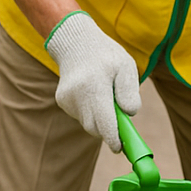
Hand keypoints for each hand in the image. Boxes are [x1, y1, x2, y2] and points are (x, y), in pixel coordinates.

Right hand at [45, 11, 141, 152]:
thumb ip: (129, 91)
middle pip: (94, 127)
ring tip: (105, 96)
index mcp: (94, 86)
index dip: (114, 139)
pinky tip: (92, 93)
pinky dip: (90, 111)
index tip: (121, 147)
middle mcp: (77, 95)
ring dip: (100, 119)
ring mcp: (66, 99)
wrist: (76, 42)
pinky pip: (81, 115)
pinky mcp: (62, 101)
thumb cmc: (106, 55)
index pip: (103, 122)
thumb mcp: (126, 66)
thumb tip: (129, 114)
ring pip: (87, 123)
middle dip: (108, 131)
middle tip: (121, 124)